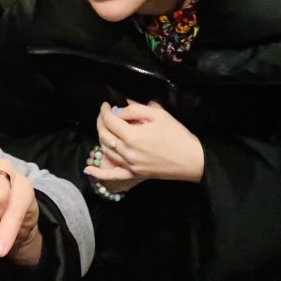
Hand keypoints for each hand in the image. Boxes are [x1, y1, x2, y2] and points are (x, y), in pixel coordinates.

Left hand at [87, 101, 203, 186]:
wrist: (192, 159)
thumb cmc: (177, 135)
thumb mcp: (158, 115)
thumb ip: (136, 109)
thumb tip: (119, 109)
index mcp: (132, 136)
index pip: (110, 120)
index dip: (105, 110)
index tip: (106, 105)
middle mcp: (127, 152)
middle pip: (104, 135)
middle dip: (101, 121)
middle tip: (104, 113)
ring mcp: (129, 165)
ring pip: (106, 150)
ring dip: (101, 137)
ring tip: (105, 127)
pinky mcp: (134, 174)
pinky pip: (113, 175)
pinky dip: (99, 173)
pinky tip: (88, 169)